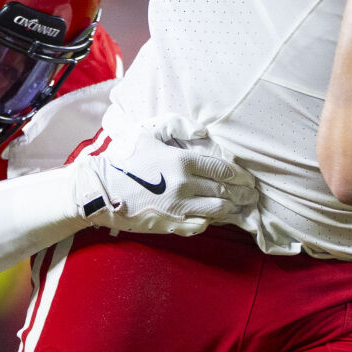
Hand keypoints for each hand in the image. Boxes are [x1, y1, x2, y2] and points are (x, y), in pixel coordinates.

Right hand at [72, 124, 257, 236]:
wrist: (99, 190)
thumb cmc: (123, 158)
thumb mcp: (146, 132)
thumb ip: (175, 126)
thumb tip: (202, 131)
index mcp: (180, 162)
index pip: (222, 169)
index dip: (240, 175)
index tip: (247, 178)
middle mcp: (183, 186)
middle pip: (224, 191)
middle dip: (243, 193)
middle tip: (252, 195)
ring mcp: (177, 208)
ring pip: (218, 210)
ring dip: (233, 209)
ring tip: (242, 208)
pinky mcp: (170, 225)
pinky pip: (201, 225)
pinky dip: (212, 221)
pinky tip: (216, 218)